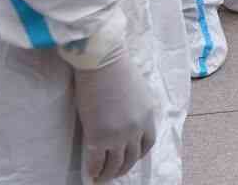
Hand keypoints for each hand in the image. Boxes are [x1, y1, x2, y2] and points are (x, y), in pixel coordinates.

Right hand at [72, 54, 157, 180]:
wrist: (103, 64)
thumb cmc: (118, 70)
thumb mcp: (140, 91)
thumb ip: (138, 109)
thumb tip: (129, 118)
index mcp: (148, 116)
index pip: (148, 143)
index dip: (139, 154)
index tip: (131, 158)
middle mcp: (136, 129)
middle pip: (132, 157)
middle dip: (123, 167)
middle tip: (114, 172)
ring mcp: (118, 135)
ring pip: (115, 163)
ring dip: (108, 173)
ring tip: (102, 178)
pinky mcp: (98, 137)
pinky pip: (96, 161)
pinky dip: (94, 170)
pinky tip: (90, 174)